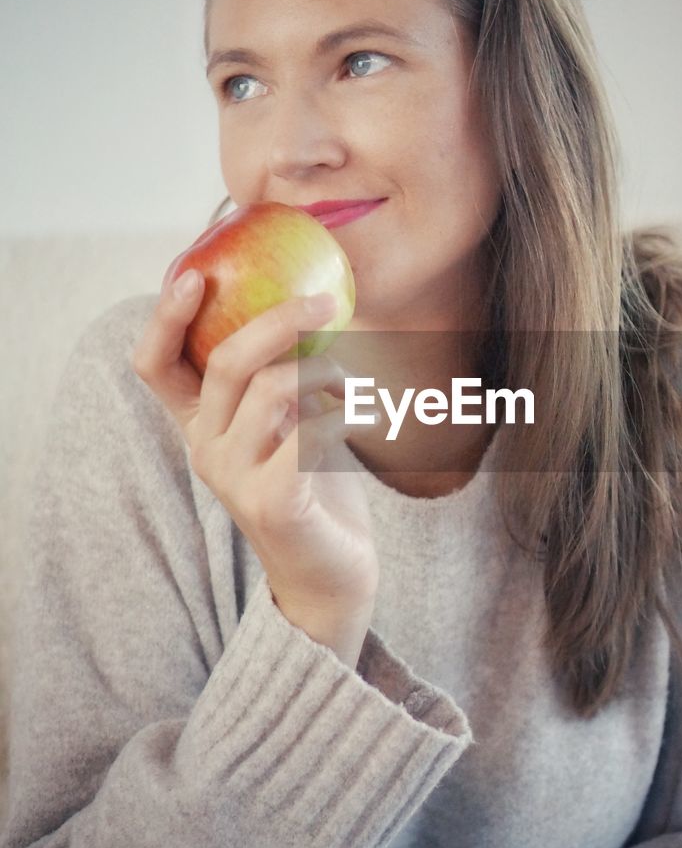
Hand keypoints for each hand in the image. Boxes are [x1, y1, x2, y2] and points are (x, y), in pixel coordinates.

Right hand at [132, 272, 379, 668]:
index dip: (165, 317)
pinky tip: (361, 420)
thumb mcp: (286, 420)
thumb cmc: (311, 484)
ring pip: (272, 389)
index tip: (196, 274)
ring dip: (325, 370)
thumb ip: (276, 373)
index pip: (155, 365)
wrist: (331, 573)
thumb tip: (301, 299)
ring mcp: (234, 479)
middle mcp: (205, 449)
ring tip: (351, 384)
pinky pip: (310, 432)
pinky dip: (344, 414)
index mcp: (199, 423)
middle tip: (327, 302)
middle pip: (224, 362)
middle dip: (278, 319)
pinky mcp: (273, 503)